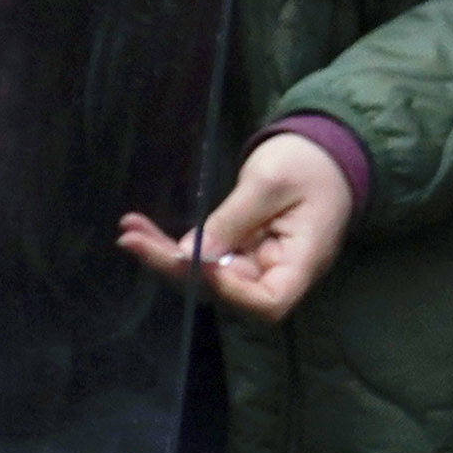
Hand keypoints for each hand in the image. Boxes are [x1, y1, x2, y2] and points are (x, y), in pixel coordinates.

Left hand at [118, 129, 355, 322]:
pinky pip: (203, 256)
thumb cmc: (309, 162)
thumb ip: (233, 219)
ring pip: (205, 276)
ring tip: (129, 232)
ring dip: (164, 256)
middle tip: (132, 241)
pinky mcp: (239, 250)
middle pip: (226, 291)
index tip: (198, 263)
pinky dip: (171, 243)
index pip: (268, 302)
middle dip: (177, 270)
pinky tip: (137, 227)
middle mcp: (278, 271)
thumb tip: (190, 255)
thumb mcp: (270, 182)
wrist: (322, 149)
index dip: (231, 293)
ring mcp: (256, 263)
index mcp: (303, 261)